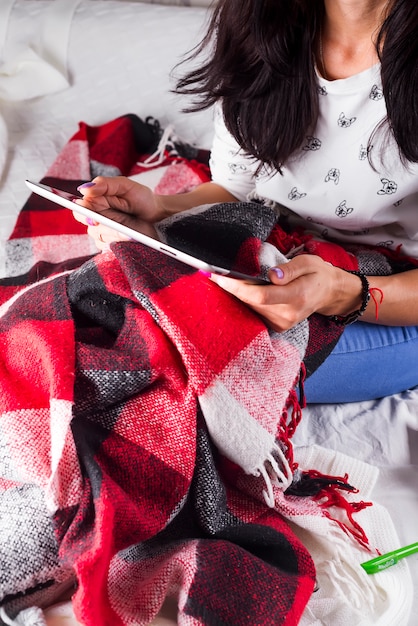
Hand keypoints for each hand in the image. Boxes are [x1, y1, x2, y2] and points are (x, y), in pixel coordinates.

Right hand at [72, 176, 164, 249]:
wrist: (158, 215)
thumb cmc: (141, 198)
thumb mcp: (125, 186)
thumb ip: (105, 184)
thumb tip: (84, 188)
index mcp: (95, 202)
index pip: (80, 209)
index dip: (82, 212)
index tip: (91, 214)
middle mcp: (97, 218)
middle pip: (89, 225)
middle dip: (100, 224)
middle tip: (108, 223)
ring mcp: (105, 233)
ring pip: (100, 237)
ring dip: (114, 234)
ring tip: (128, 232)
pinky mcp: (113, 245)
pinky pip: (109, 248)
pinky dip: (119, 244)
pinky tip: (129, 240)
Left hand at [211, 255, 362, 331]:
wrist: (328, 293)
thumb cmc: (317, 274)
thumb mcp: (308, 262)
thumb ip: (290, 269)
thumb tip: (272, 275)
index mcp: (297, 296)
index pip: (260, 295)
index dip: (237, 287)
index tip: (218, 276)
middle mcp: (288, 314)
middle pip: (251, 302)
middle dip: (231, 288)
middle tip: (214, 273)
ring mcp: (282, 323)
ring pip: (250, 308)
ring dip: (236, 295)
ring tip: (224, 280)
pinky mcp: (278, 326)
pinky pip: (255, 313)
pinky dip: (245, 301)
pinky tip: (239, 290)